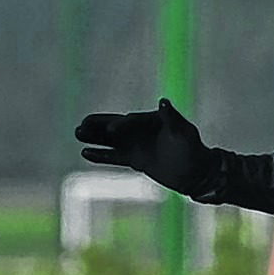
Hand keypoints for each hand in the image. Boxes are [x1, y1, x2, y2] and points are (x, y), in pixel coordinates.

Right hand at [75, 98, 217, 196]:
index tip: (112, 131)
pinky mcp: (135, 160)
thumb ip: (172, 118)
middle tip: (81, 124)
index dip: (122, 125)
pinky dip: (101, 155)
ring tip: (77, 133)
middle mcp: (141, 131)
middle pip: (116, 127)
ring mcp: (137, 145)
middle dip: (99, 126)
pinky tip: (85, 152)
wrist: (197, 173)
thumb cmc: (193, 150)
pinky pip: (115, 156)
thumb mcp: (184, 133)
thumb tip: (163, 101)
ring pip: (111, 141)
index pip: (132, 121)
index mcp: (152, 120)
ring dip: (95, 138)